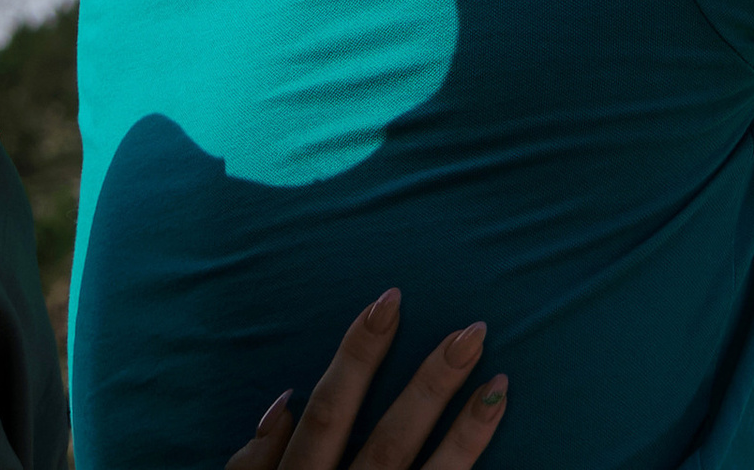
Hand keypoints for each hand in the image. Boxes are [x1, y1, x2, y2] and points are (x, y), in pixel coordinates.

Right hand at [226, 290, 506, 469]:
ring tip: (499, 384)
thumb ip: (254, 465)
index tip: (388, 301)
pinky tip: (492, 446)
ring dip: (466, 433)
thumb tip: (285, 401)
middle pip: (390, 439)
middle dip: (429, 384)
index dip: (356, 354)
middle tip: (471, 331)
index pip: (330, 411)